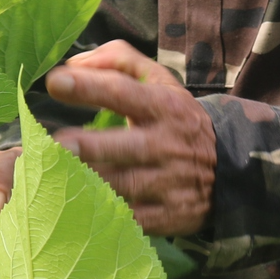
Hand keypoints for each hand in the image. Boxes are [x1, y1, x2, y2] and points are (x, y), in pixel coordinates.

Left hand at [45, 41, 215, 236]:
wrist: (230, 171)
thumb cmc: (178, 119)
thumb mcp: (161, 82)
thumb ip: (119, 61)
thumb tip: (73, 64)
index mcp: (163, 107)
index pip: (124, 93)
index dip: (90, 87)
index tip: (55, 82)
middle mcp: (165, 144)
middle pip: (124, 146)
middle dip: (90, 146)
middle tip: (54, 143)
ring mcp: (166, 183)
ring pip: (122, 185)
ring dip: (85, 183)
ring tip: (50, 177)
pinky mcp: (164, 216)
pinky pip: (129, 218)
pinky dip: (101, 215)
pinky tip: (71, 210)